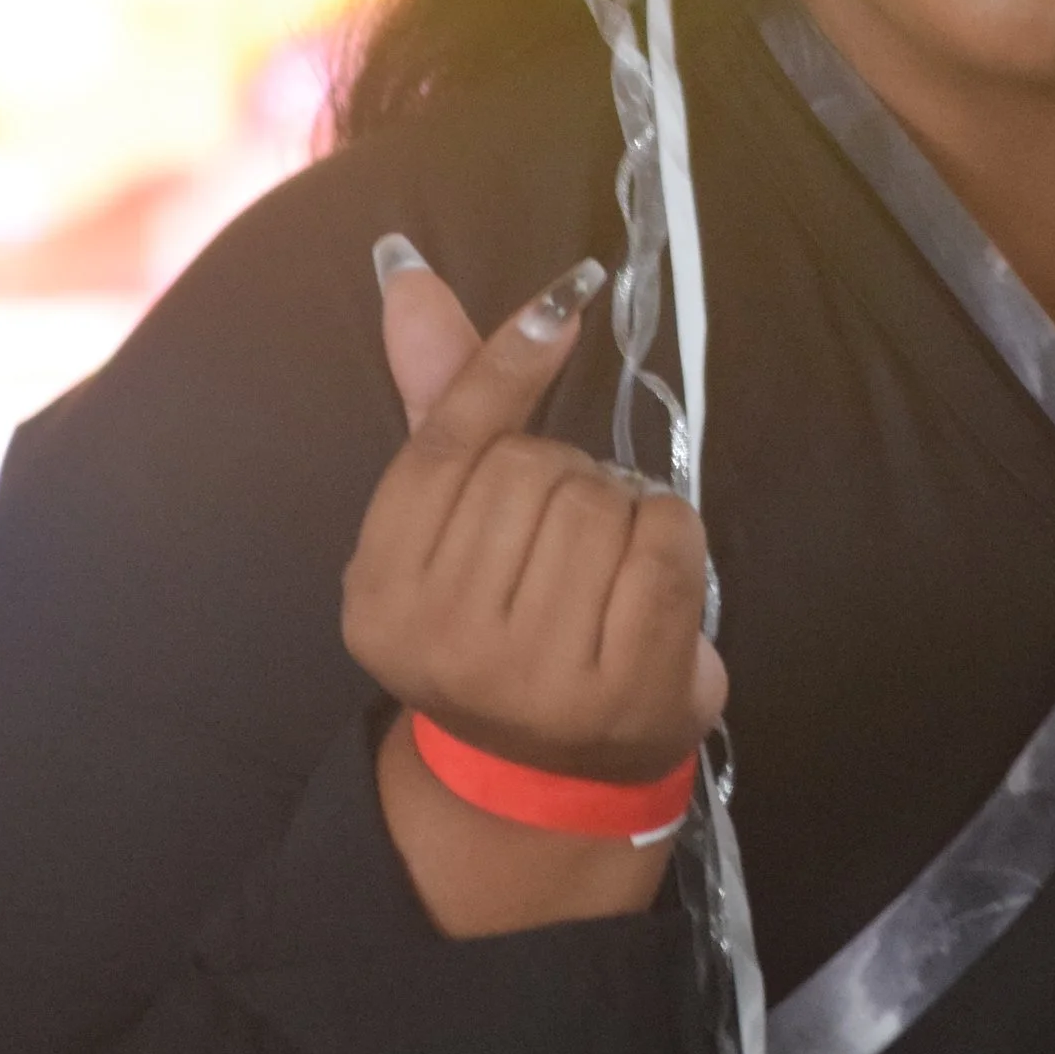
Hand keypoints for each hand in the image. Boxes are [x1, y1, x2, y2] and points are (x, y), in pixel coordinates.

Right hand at [349, 239, 723, 935]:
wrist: (548, 779)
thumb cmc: (501, 626)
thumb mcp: (449, 526)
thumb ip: (439, 400)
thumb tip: (408, 273)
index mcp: (381, 590)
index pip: (451, 443)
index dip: (509, 363)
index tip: (564, 302)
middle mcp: (443, 638)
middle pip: (533, 468)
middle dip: (568, 475)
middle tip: (563, 538)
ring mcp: (532, 675)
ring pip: (601, 500)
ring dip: (622, 507)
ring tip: (602, 566)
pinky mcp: (623, 693)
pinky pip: (667, 544)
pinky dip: (674, 535)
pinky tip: (654, 574)